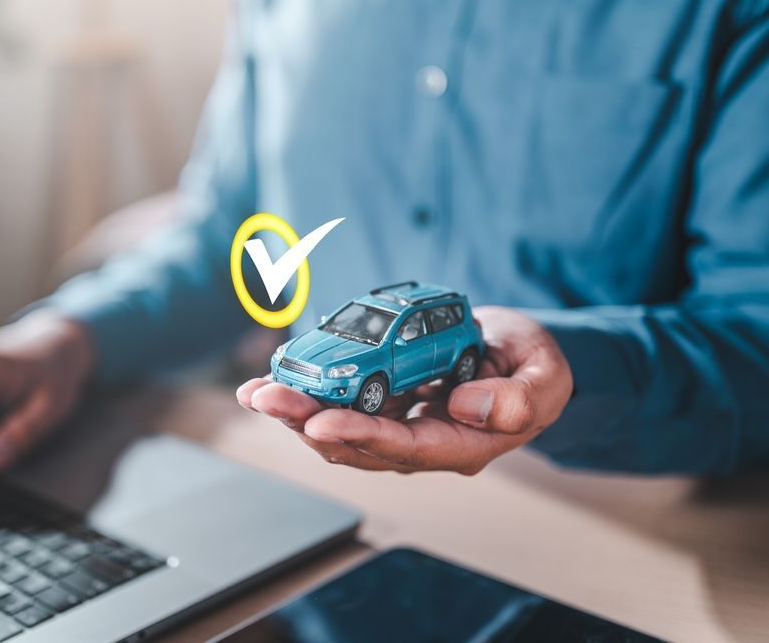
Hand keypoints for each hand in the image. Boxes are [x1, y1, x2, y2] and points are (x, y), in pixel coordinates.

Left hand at [237, 306, 572, 474]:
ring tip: (256, 391)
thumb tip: (465, 406)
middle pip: (356, 443)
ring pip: (338, 426)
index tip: (320, 421)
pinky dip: (306, 390)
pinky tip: (272, 378)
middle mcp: (421, 442)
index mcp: (460, 443)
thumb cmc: (533, 367)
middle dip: (306, 421)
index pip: (403, 447)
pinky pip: (339, 401)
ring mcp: (398, 423)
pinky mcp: (383, 400)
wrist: (518, 355)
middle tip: (269, 398)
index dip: (360, 435)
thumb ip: (521, 399)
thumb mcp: (545, 376)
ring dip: (295, 410)